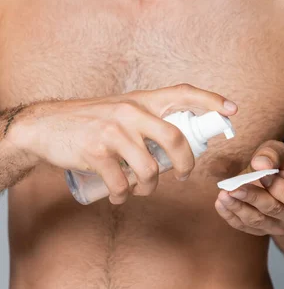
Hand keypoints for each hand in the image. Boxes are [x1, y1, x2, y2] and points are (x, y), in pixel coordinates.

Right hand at [6, 84, 237, 203]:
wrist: (46, 125)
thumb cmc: (90, 120)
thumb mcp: (121, 109)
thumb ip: (146, 119)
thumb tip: (177, 142)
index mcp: (140, 99)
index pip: (182, 92)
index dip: (210, 99)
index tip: (232, 110)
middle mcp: (130, 112)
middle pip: (175, 137)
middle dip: (186, 162)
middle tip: (184, 175)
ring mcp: (113, 132)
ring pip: (149, 169)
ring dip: (149, 187)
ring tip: (141, 188)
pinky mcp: (96, 152)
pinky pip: (122, 184)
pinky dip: (123, 196)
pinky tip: (118, 195)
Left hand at [215, 140, 283, 235]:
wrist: (280, 179)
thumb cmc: (283, 164)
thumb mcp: (281, 152)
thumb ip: (272, 155)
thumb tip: (259, 164)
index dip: (278, 188)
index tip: (260, 172)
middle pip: (273, 210)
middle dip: (252, 198)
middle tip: (233, 188)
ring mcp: (279, 227)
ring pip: (258, 221)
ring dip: (238, 208)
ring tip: (223, 195)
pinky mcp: (262, 229)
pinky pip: (246, 227)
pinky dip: (232, 217)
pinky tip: (221, 204)